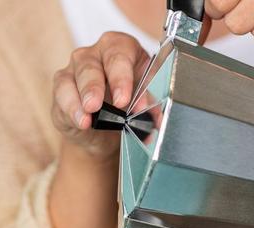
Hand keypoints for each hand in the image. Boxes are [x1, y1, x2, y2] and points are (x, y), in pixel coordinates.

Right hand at [48, 32, 148, 227]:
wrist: (105, 151)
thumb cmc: (134, 137)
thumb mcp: (153, 134)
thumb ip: (162, 128)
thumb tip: (194, 147)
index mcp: (136, 60)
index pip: (135, 52)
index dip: (136, 68)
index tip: (137, 92)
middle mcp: (106, 59)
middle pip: (106, 52)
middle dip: (110, 75)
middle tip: (116, 97)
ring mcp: (80, 73)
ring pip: (78, 68)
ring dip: (85, 89)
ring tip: (91, 111)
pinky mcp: (61, 93)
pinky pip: (59, 92)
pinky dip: (68, 106)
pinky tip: (78, 120)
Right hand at [51, 32, 149, 160]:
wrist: (106, 131)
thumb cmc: (126, 106)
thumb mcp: (141, 102)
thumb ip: (147, 106)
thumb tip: (155, 117)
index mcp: (122, 49)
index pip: (120, 54)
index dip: (122, 77)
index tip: (124, 99)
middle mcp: (97, 54)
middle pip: (93, 64)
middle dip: (97, 86)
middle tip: (102, 105)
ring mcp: (76, 68)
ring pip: (77, 77)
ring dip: (85, 96)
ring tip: (90, 112)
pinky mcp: (62, 86)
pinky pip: (63, 93)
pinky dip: (72, 109)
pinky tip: (82, 120)